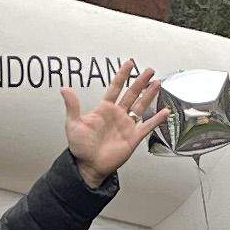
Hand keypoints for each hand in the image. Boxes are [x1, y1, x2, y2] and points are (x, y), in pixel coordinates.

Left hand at [64, 62, 169, 182]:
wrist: (89, 166)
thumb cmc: (80, 147)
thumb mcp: (73, 124)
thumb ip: (72, 106)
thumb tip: (64, 89)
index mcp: (104, 109)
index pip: (115, 87)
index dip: (122, 75)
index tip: (129, 64)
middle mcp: (117, 115)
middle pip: (132, 94)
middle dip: (140, 81)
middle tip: (149, 70)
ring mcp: (127, 125)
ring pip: (141, 106)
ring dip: (149, 95)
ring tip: (157, 83)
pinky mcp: (133, 137)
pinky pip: (147, 126)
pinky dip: (157, 119)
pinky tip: (165, 112)